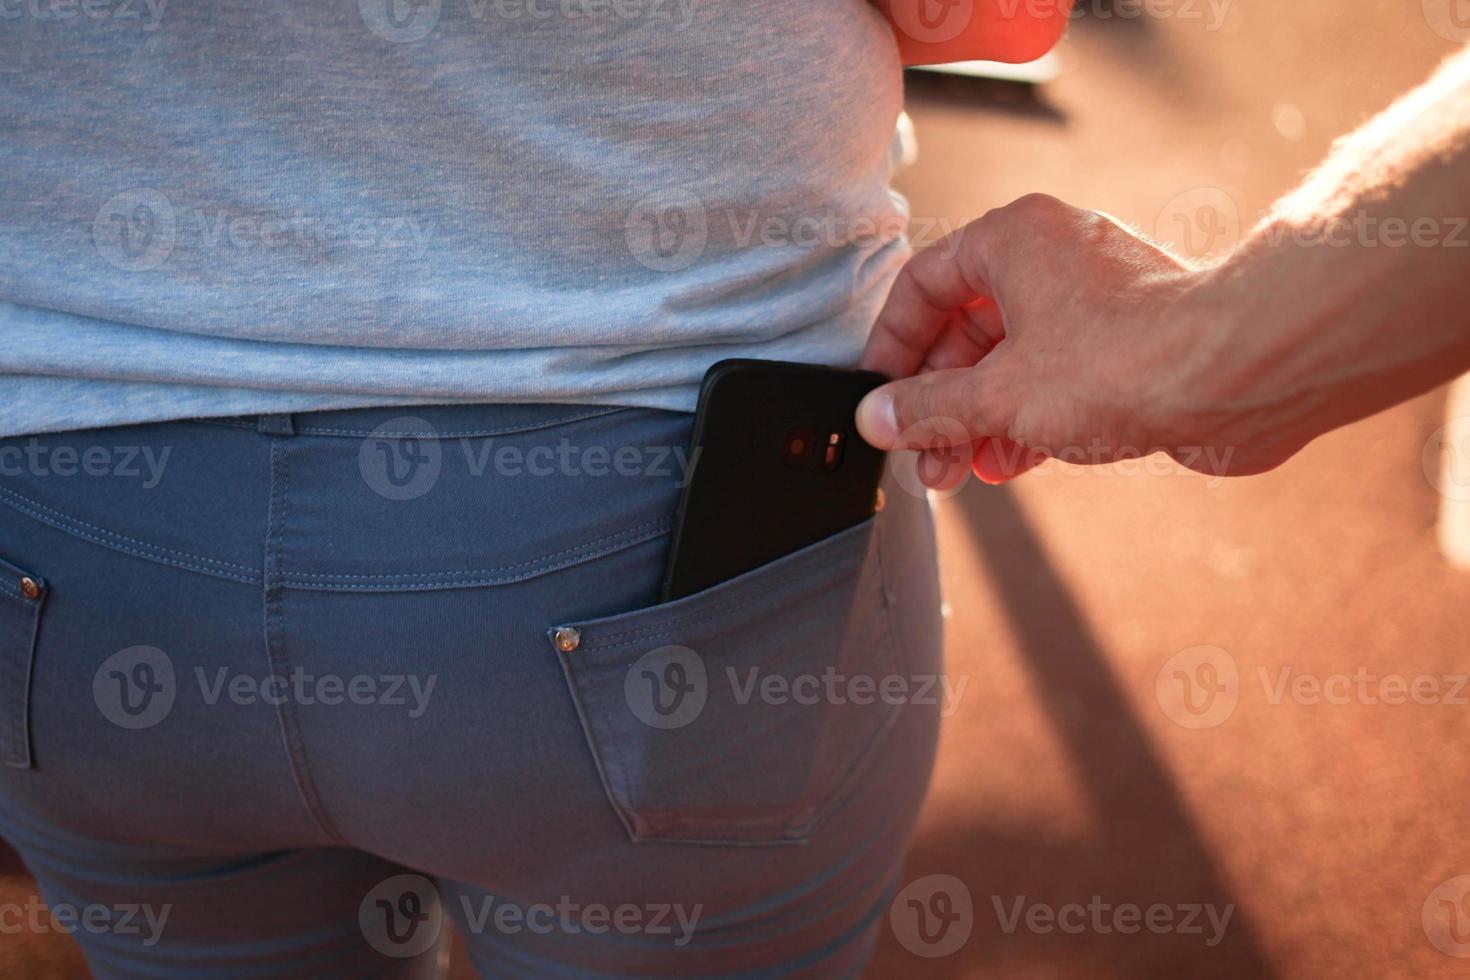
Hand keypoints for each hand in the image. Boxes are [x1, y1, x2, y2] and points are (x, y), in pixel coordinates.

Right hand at [855, 194, 1265, 485]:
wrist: (1243, 373)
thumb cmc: (1128, 358)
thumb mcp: (1001, 394)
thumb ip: (930, 407)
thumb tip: (878, 417)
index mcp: (1013, 240)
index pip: (923, 284)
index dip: (892, 345)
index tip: (878, 396)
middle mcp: (1051, 260)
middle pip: (964, 330)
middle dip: (937, 401)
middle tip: (918, 452)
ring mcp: (1091, 304)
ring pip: (1009, 363)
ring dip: (976, 421)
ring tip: (954, 473)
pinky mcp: (1124, 349)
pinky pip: (1052, 382)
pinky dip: (1022, 422)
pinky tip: (1004, 466)